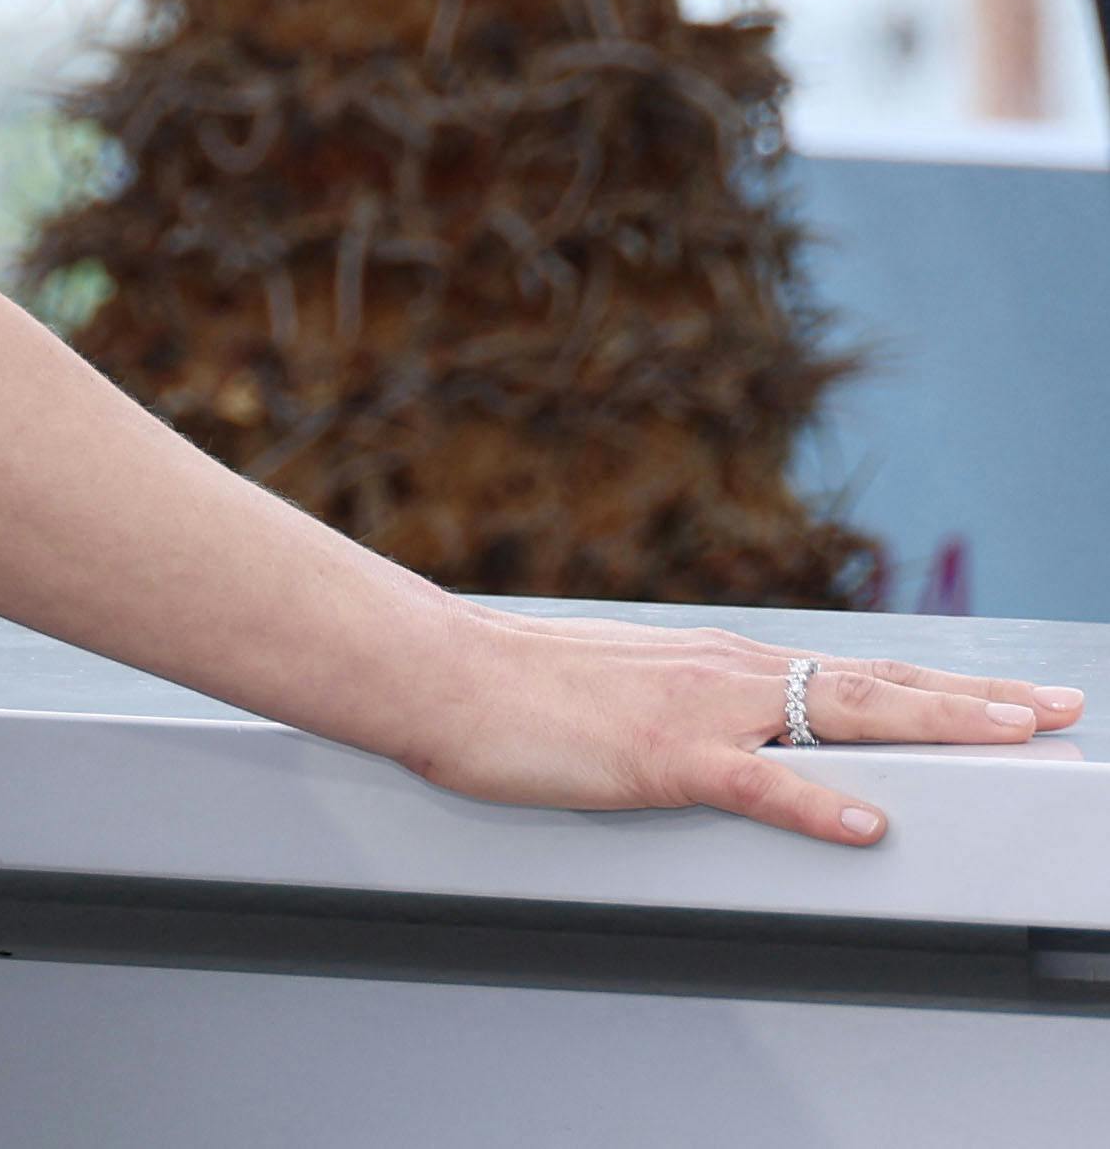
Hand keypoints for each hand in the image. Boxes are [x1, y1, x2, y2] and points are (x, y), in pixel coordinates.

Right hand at [409, 610, 1084, 845]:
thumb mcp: (624, 686)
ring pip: (841, 718)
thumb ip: (691, 707)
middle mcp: (727, 675)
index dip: (943, 685)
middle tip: (1058, 707)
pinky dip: (818, 807)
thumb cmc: (514, 686)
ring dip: (933, 725)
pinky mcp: (659, 758)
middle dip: (977, 700)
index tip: (1014, 694)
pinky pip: (756, 786)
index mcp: (721, 663)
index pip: (856, 673)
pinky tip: (868, 823)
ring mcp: (699, 713)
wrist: (438, 671)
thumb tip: (736, 735)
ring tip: (1008, 735)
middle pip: (877, 687)